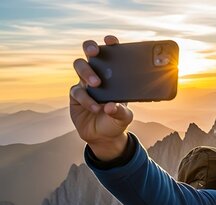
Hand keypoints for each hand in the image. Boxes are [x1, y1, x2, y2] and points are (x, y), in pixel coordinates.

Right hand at [69, 35, 132, 160]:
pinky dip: (87, 99)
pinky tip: (96, 108)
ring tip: (96, 85)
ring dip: (87, 73)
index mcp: (114, 76)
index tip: (110, 40)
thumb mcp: (125, 118)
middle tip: (95, 54)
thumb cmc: (116, 121)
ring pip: (80, 67)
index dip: (110, 44)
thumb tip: (112, 105)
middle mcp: (98, 75)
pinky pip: (77, 91)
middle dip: (91, 49)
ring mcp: (85, 84)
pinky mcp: (75, 96)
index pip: (111, 54)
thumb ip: (121, 111)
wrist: (103, 137)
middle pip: (89, 54)